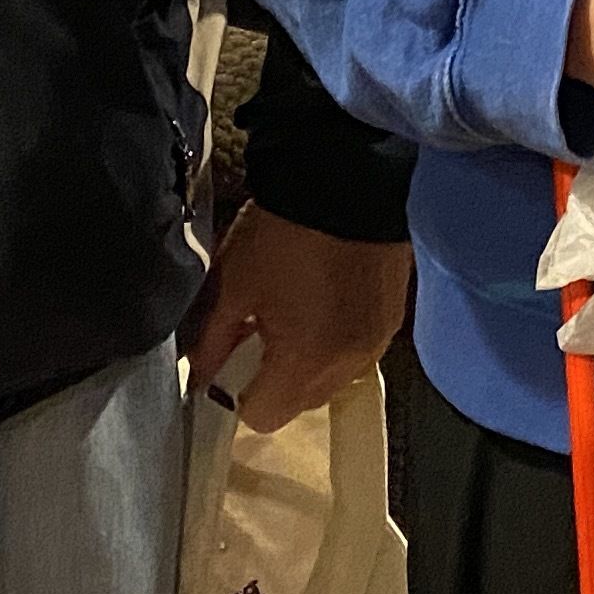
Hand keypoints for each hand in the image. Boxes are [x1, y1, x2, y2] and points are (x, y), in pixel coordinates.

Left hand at [185, 204, 413, 434]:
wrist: (350, 177)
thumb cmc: (282, 234)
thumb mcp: (233, 284)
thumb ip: (211, 340)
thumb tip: (198, 377)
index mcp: (306, 361)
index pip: (264, 416)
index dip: (238, 394)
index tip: (232, 358)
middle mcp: (348, 364)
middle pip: (301, 403)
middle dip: (276, 380)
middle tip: (260, 331)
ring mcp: (378, 342)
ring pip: (332, 380)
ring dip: (310, 363)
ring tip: (297, 313)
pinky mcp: (395, 317)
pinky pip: (357, 352)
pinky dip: (337, 340)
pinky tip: (325, 301)